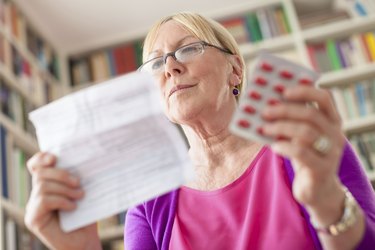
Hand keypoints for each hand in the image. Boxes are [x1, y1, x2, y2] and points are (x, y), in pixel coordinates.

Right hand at [25, 152, 101, 249]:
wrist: (85, 242)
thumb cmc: (86, 216)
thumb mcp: (82, 193)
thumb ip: (76, 178)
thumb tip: (84, 159)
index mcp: (48, 185)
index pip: (36, 165)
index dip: (41, 158)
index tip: (55, 157)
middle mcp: (37, 194)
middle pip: (40, 173)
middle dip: (61, 174)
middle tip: (79, 183)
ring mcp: (33, 207)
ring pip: (43, 186)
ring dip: (64, 189)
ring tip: (80, 196)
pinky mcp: (34, 219)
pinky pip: (44, 201)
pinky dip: (61, 200)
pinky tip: (73, 207)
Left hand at [261, 85, 345, 206]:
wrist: (316, 190)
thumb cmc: (305, 156)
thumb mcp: (300, 136)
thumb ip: (291, 121)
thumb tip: (266, 103)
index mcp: (332, 120)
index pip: (325, 98)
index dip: (305, 91)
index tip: (283, 90)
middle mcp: (336, 134)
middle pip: (311, 114)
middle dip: (285, 110)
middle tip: (265, 110)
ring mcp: (331, 152)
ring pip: (305, 132)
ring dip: (281, 127)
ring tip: (264, 128)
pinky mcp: (322, 169)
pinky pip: (301, 152)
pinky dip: (284, 146)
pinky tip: (273, 146)